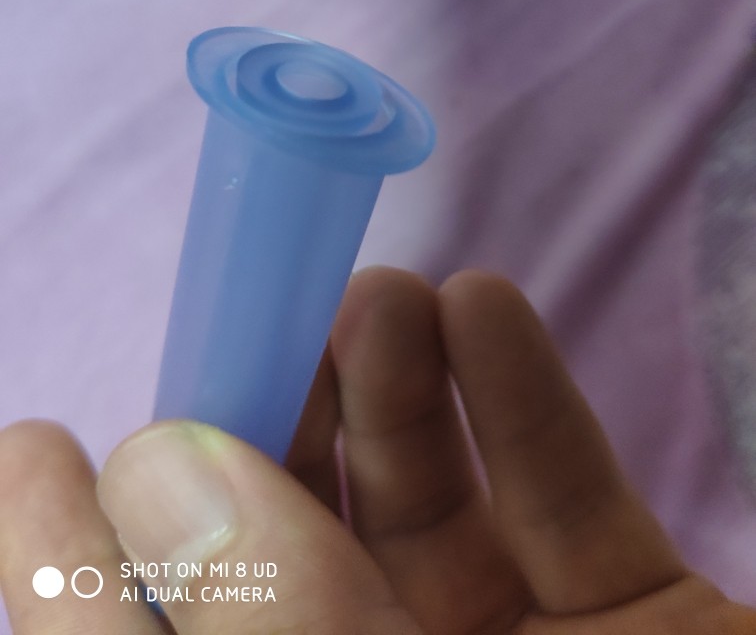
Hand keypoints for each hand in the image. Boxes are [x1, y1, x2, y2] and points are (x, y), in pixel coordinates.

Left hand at [1, 268, 752, 632]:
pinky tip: (484, 306)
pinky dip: (524, 400)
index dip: (68, 575)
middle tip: (266, 316)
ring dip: (393, 387)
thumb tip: (155, 478)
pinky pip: (564, 500)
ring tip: (381, 294)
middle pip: (291, 563)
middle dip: (270, 430)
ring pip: (424, 510)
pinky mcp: (637, 628)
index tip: (34, 449)